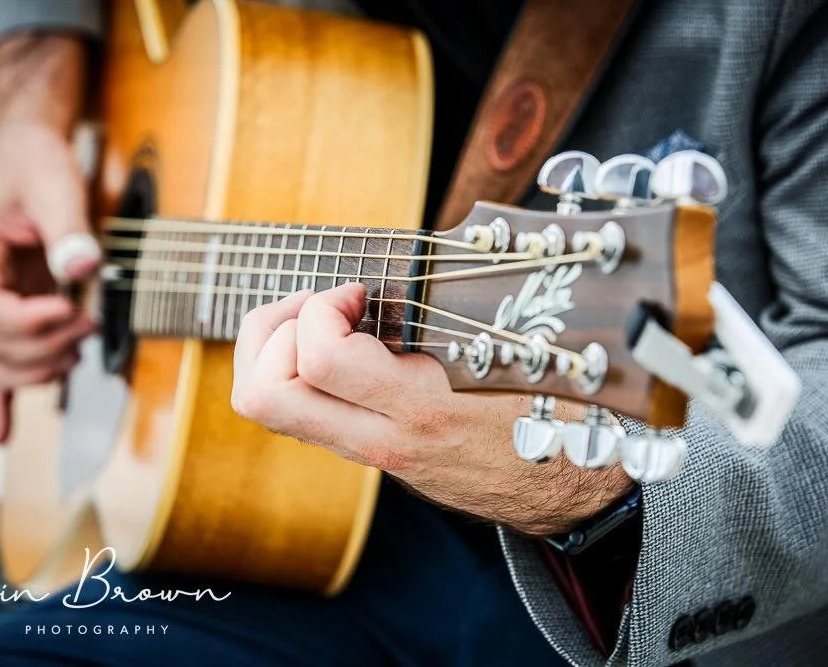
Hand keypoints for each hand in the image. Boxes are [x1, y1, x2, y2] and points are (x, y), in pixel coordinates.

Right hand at [0, 34, 96, 442]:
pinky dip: (0, 403)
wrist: (31, 159)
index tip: (71, 308)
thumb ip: (68, 229)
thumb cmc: (36, 169)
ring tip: (78, 352)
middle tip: (88, 324)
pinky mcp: (13, 315)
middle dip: (46, 344)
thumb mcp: (56, 188)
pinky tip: (2, 435)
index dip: (31, 321)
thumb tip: (83, 266)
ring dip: (39, 368)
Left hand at [232, 284, 633, 533]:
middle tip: (318, 304)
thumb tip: (436, 252)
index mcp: (421, 411)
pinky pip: (294, 410)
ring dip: (272, 349)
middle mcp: (378, 439)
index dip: (323, 306)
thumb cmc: (559, 417)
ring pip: (264, 408)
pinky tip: (338, 345)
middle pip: (261, 396)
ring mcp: (365, 451)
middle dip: (270, 329)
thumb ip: (476, 311)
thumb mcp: (530, 358)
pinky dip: (292, 366)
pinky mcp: (364, 451)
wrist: (565, 495)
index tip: (358, 291)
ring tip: (319, 320)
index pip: (322, 359)